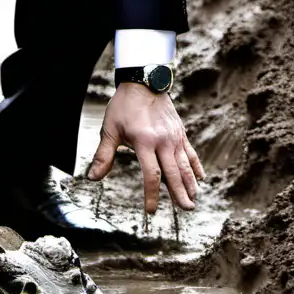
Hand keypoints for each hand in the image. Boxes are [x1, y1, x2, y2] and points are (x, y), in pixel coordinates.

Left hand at [87, 82, 204, 214]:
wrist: (144, 82)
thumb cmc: (123, 106)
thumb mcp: (110, 129)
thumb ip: (103, 155)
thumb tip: (92, 178)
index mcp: (145, 142)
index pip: (151, 175)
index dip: (152, 195)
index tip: (150, 211)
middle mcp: (163, 141)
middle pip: (174, 173)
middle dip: (180, 194)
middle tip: (187, 210)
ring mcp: (175, 137)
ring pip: (185, 165)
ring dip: (190, 184)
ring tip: (193, 200)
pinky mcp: (180, 133)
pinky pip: (190, 153)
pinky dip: (195, 166)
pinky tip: (200, 178)